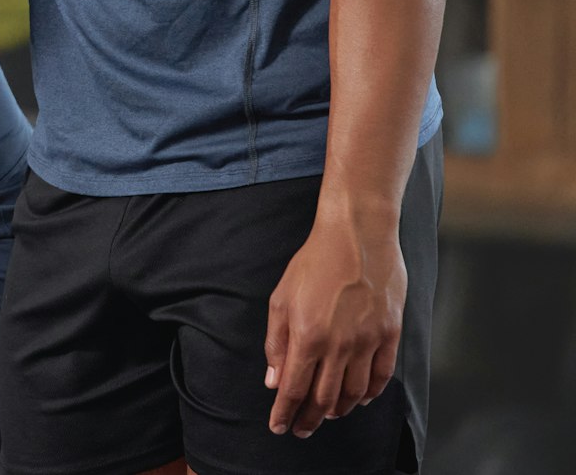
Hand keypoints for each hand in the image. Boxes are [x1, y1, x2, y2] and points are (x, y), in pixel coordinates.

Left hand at [264, 208, 406, 438]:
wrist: (357, 236)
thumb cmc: (314, 262)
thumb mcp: (281, 298)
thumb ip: (276, 343)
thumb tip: (274, 380)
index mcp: (307, 336)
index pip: (294, 388)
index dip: (285, 412)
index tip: (279, 427)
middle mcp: (339, 345)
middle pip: (324, 398)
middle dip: (310, 419)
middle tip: (302, 429)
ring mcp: (368, 342)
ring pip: (354, 393)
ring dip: (338, 410)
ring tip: (327, 415)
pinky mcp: (390, 334)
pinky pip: (381, 376)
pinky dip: (369, 394)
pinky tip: (359, 399)